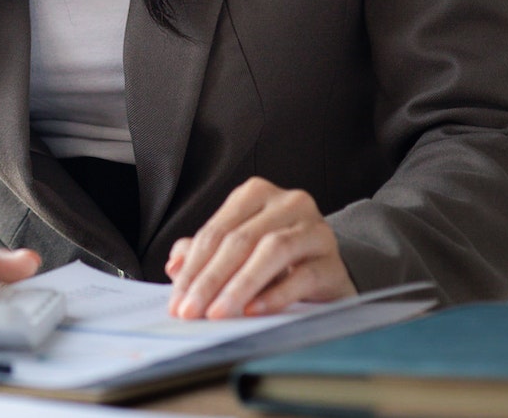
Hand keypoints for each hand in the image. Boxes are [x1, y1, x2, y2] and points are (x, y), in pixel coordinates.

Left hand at [165, 177, 354, 318]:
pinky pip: (303, 276)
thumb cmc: (277, 259)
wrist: (328, 271)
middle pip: (240, 240)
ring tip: (218, 312)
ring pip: (272, 251)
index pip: (215, 231)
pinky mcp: (333, 261)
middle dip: (209, 280)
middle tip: (190, 310)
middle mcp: (287, 203)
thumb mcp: (239, 250)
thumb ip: (205, 252)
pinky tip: (253, 310)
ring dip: (239, 286)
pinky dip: (275, 295)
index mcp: (255, 194)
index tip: (176, 300)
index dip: (192, 266)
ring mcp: (314, 229)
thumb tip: (174, 266)